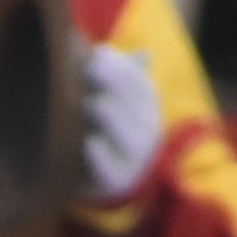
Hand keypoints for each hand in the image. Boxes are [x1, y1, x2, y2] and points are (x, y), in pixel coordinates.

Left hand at [79, 40, 166, 205]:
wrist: (100, 179)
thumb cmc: (104, 127)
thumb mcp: (114, 98)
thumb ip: (120, 74)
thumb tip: (144, 53)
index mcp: (146, 105)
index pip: (140, 82)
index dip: (120, 67)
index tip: (96, 54)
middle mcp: (147, 131)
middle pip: (136, 103)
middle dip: (114, 84)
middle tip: (90, 69)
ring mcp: (134, 159)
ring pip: (128, 134)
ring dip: (110, 115)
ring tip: (90, 103)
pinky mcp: (115, 182)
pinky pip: (110, 168)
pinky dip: (99, 154)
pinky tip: (88, 142)